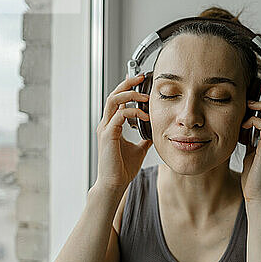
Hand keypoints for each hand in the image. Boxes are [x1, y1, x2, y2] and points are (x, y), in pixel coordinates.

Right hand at [95, 74, 151, 190]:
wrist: (115, 183)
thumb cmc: (123, 168)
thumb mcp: (139, 148)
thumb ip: (144, 137)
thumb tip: (155, 130)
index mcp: (112, 125)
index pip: (118, 100)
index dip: (127, 88)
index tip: (140, 81)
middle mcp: (107, 124)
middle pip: (114, 95)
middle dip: (127, 84)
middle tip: (141, 78)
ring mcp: (106, 128)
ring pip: (113, 101)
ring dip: (130, 95)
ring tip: (144, 96)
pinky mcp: (108, 135)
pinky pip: (120, 115)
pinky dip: (133, 112)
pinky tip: (145, 116)